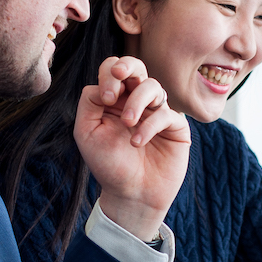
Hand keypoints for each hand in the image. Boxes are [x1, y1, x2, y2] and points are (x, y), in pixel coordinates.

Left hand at [74, 56, 190, 239]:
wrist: (131, 194)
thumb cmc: (108, 165)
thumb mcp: (86, 133)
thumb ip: (89, 103)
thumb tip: (102, 83)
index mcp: (115, 99)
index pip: (113, 70)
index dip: (109, 75)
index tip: (105, 99)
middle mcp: (136, 101)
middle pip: (136, 66)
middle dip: (127, 66)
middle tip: (119, 76)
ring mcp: (157, 112)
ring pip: (152, 86)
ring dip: (138, 101)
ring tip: (127, 123)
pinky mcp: (175, 127)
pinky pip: (166, 114)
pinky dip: (150, 125)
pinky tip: (137, 142)